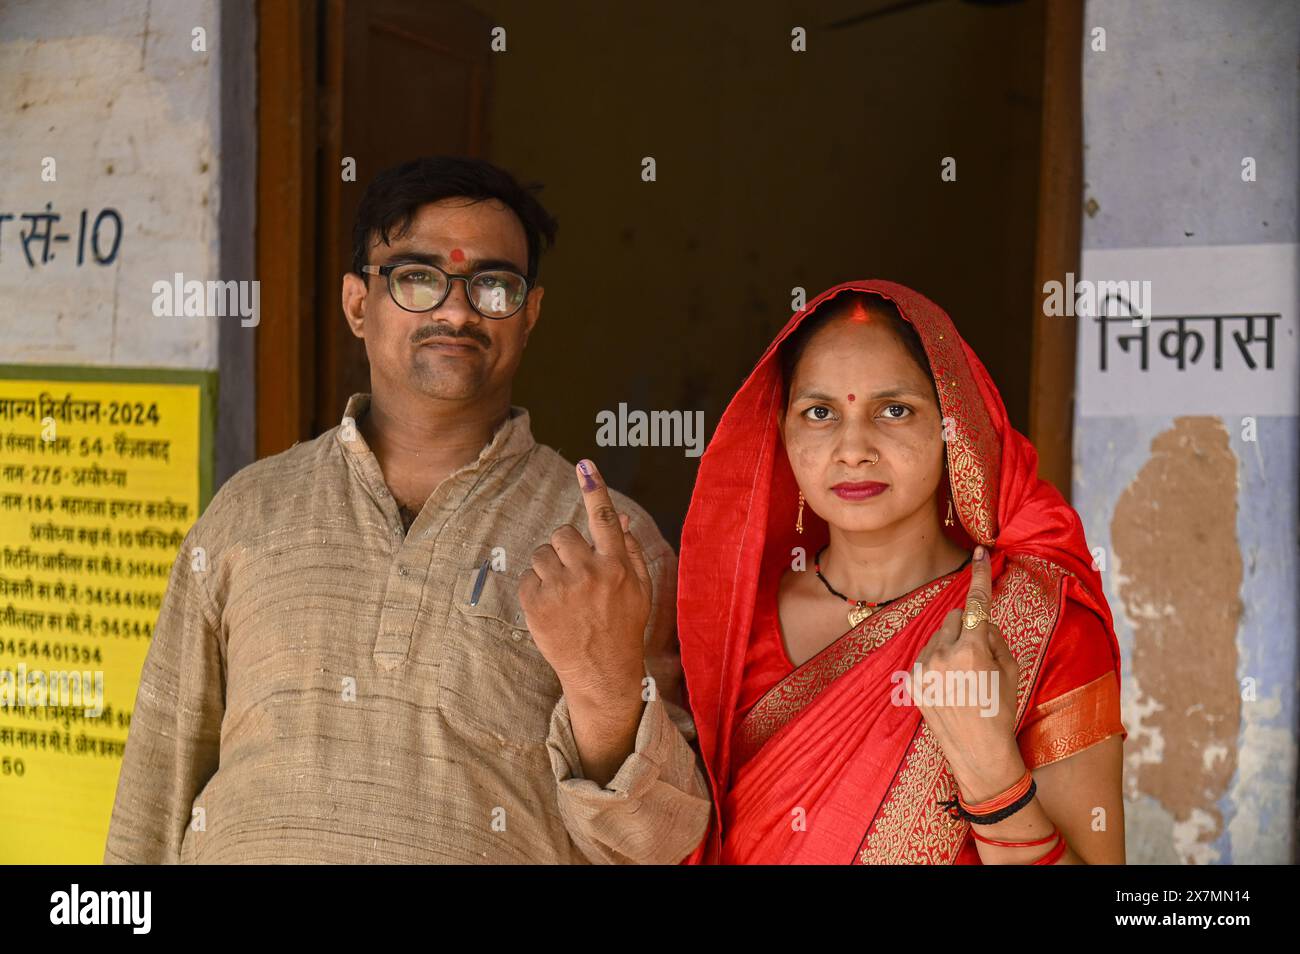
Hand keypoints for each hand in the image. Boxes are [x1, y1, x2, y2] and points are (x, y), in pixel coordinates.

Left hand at [517, 459, 650, 708]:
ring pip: (542, 553)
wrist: (602, 673)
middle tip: (575, 573)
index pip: (604, 519)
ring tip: (564, 593)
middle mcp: (589, 573)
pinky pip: (529, 576)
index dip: (594, 489)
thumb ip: (629, 550)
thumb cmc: (623, 627)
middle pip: (563, 533)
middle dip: (566, 549)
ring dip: (549, 567)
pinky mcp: (536, 605)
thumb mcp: (640, 589)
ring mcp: (561, 589)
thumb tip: (619, 516)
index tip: (585, 464)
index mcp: (617, 566)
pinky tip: (553, 607)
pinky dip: (537, 588)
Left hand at [908, 545, 1024, 802]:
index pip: (976, 604)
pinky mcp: (912, 680)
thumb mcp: (1010, 669)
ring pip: (938, 635)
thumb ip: (993, 637)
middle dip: (965, 627)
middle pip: (953, 617)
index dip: (980, 576)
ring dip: (950, 644)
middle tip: (978, 655)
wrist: (978, 752)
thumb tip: (978, 619)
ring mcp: (923, 668)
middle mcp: (943, 655)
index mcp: (971, 650)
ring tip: (963, 677)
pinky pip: (926, 654)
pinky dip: (938, 660)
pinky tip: (950, 686)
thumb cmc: (1001, 709)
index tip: (980, 553)